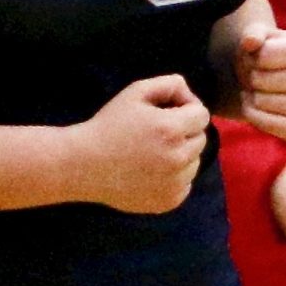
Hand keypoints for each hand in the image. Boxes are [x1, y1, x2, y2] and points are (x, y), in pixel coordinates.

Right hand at [73, 74, 209, 213]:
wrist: (83, 165)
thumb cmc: (108, 126)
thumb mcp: (135, 92)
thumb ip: (169, 84)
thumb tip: (190, 94)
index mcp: (171, 129)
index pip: (202, 115)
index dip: (186, 109)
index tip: (168, 113)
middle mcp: (178, 158)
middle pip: (200, 139)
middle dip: (184, 132)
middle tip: (157, 134)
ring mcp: (174, 183)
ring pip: (194, 163)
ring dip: (181, 155)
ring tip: (153, 154)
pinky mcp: (168, 201)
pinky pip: (185, 184)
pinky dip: (174, 178)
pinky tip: (151, 172)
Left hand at [237, 25, 285, 141]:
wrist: (268, 80)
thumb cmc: (263, 55)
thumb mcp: (256, 38)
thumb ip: (251, 34)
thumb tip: (250, 41)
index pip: (265, 56)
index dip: (251, 57)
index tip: (258, 57)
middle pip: (262, 80)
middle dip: (251, 77)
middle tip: (257, 76)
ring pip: (262, 102)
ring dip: (251, 96)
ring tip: (260, 90)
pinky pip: (266, 124)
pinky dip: (252, 115)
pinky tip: (258, 106)